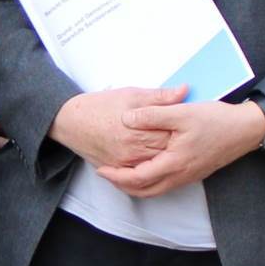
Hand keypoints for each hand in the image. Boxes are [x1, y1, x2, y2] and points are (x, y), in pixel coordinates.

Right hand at [48, 86, 183, 167]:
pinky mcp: (118, 170)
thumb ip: (159, 96)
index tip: (194, 125)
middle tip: (191, 139)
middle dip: (178, 146)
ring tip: (180, 150)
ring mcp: (125, 164)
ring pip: (155, 166)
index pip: (170, 135)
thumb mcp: (130, 94)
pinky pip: (141, 174)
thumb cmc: (99, 106)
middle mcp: (131, 151)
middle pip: (165, 153)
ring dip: (168, 159)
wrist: (70, 122)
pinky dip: (153, 168)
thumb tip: (183, 91)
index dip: (183, 131)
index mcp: (136, 131)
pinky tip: (163, 161)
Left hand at [93, 99, 264, 198]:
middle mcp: (180, 175)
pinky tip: (145, 167)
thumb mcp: (181, 112)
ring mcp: (188, 177)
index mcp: (174, 163)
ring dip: (135, 185)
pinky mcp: (194, 173)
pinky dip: (149, 181)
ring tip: (121, 173)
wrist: (246, 129)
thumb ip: (152, 115)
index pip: (138, 179)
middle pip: (144, 191)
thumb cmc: (216, 119)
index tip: (101, 169)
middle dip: (122, 185)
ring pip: (156, 190)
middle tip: (106, 174)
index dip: (116, 176)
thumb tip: (126, 118)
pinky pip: (166, 184)